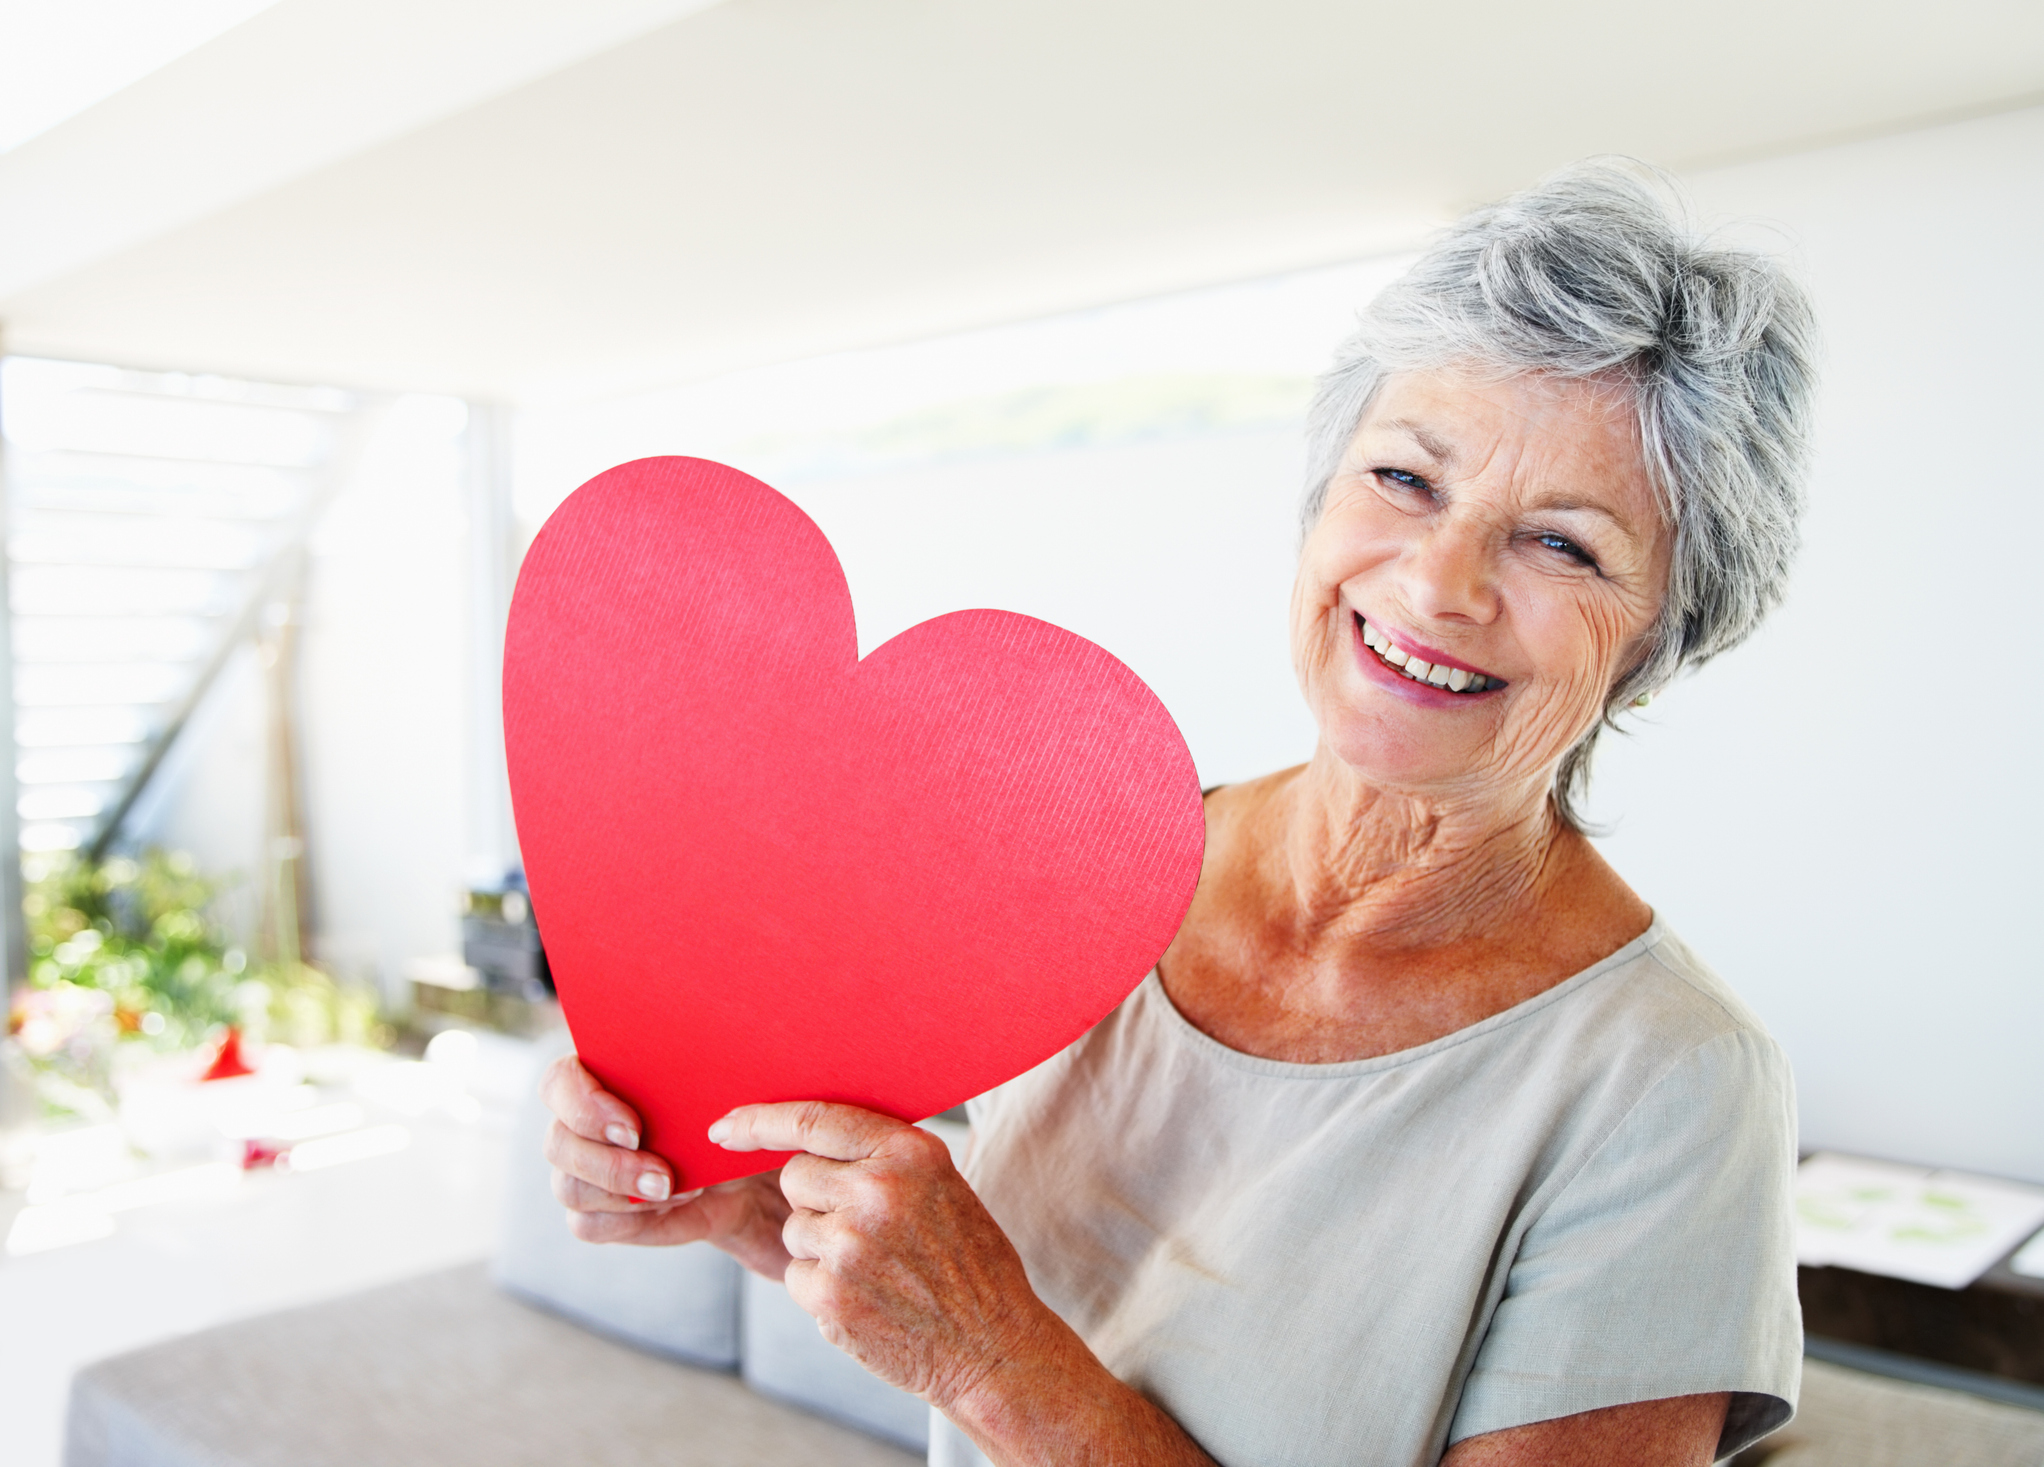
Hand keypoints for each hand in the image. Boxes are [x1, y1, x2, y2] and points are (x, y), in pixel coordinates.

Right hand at [538, 1053, 793, 1277]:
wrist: (744, 1170)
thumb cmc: (726, 1115)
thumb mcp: (722, 1091)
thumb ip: (699, 1081)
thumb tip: (698, 1089)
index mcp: (597, 1076)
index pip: (558, 1082)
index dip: (584, 1105)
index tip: (635, 1127)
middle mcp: (578, 1124)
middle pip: (557, 1143)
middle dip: (609, 1162)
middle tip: (662, 1173)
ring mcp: (582, 1171)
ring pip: (569, 1188)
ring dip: (623, 1194)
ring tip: (676, 1187)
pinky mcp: (597, 1213)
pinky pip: (589, 1224)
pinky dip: (631, 1219)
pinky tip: (672, 1204)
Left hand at [710, 1100, 1058, 1409]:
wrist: (994, 1348)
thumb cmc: (969, 1264)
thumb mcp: (942, 1187)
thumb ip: (883, 1159)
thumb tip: (806, 1140)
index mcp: (908, 1153)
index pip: (812, 1120)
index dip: (758, 1121)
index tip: (724, 1127)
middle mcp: (877, 1190)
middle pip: (796, 1177)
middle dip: (816, 1202)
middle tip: (864, 1232)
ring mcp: (850, 1244)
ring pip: (794, 1230)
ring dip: (821, 1251)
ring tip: (878, 1273)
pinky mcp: (830, 1295)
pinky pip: (796, 1276)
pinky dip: (821, 1292)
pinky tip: (868, 1302)